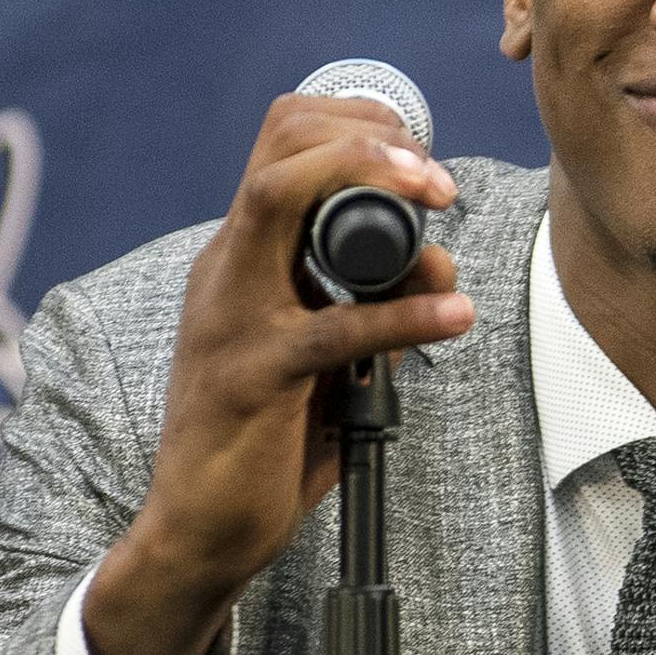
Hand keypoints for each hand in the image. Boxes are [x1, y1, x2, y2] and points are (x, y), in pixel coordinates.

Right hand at [84, 94, 471, 654]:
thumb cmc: (268, 438)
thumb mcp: (328, 353)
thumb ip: (378, 303)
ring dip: (369, 178)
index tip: (423, 155)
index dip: (360, 124)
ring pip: (278, 198)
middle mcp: (227, 268)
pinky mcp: (251, 376)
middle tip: (435, 176)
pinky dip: (404, 314)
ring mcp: (230, 316)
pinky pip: (332, 325)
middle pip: (278, 144)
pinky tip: (454, 315)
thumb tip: (443, 259)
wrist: (201, 530)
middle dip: (367, 134)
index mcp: (241, 256)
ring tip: (442, 200)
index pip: (283, 141)